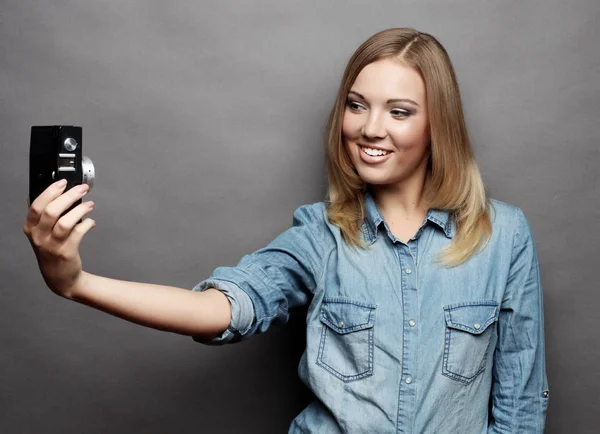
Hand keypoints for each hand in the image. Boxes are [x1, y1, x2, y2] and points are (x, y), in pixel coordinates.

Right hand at [23, 180, 95, 297]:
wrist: (60, 277)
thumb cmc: (52, 250)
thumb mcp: (41, 233)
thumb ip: (43, 215)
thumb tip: (52, 192)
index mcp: (30, 228)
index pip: (36, 205)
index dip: (50, 191)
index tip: (63, 182)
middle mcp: (39, 236)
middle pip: (51, 210)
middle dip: (69, 196)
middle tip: (83, 189)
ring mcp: (52, 245)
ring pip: (65, 221)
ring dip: (80, 210)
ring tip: (90, 205)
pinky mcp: (66, 252)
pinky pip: (78, 233)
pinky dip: (87, 224)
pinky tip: (91, 222)